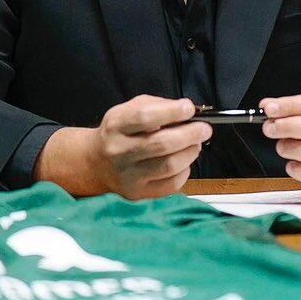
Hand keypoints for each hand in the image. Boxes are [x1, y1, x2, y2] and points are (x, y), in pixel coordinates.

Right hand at [34, 96, 210, 198]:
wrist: (96, 163)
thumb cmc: (120, 131)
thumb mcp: (130, 109)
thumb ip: (157, 106)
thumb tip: (187, 111)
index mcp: (116, 125)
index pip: (145, 117)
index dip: (171, 112)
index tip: (189, 108)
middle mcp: (119, 152)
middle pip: (161, 144)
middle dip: (190, 134)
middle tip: (204, 129)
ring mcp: (128, 176)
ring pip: (169, 166)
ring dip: (190, 153)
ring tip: (195, 144)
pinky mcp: (137, 193)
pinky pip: (171, 184)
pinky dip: (184, 171)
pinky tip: (183, 162)